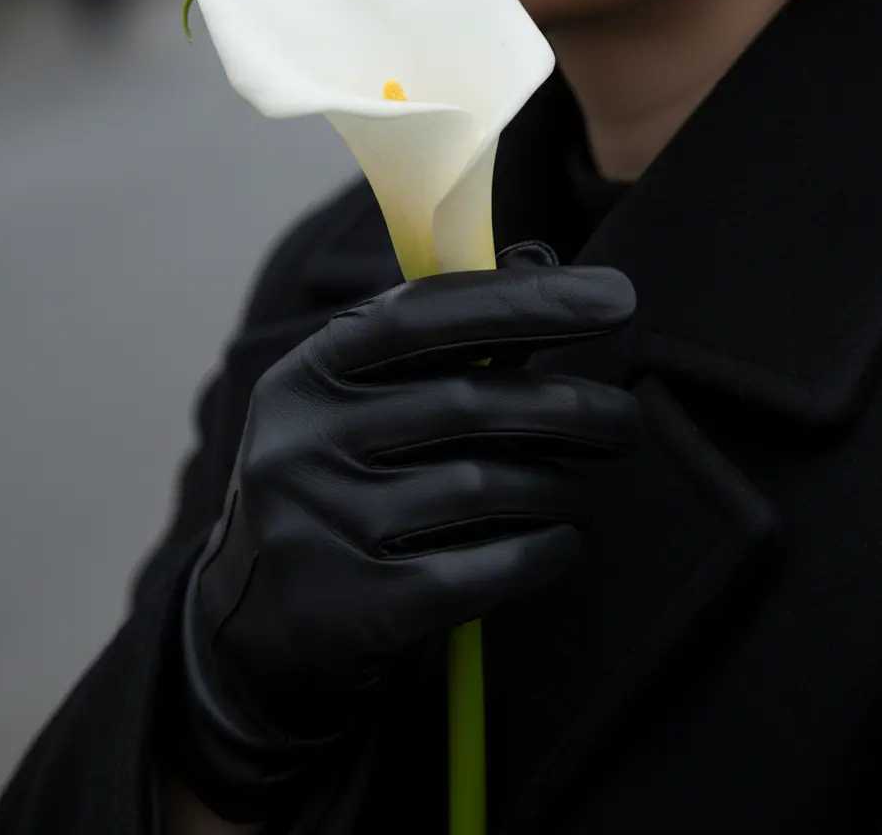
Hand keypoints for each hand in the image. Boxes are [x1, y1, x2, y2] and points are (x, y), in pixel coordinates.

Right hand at [173, 249, 637, 820]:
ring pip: (484, 486)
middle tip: (626, 421)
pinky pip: (483, 569)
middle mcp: (301, 444)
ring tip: (579, 484)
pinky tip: (564, 539)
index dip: (525, 301)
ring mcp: (318, 529)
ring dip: (557, 484)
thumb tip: (542, 261)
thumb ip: (445, 334)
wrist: (256, 620)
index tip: (613, 299)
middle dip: (573, 407)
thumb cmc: (333, 485)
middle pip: (468, 403)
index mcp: (304, 376)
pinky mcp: (353, 609)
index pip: (422, 315)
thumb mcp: (358, 402)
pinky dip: (544, 550)